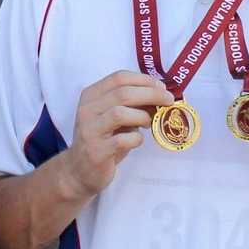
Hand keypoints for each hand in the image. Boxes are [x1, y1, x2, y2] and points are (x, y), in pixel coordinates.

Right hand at [58, 71, 173, 199]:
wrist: (79, 171)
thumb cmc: (102, 140)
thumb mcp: (113, 118)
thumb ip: (130, 105)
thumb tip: (161, 95)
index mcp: (91, 95)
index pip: (119, 78)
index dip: (144, 80)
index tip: (162, 87)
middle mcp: (87, 109)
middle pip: (123, 93)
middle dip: (151, 94)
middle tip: (169, 100)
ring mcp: (90, 130)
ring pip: (120, 113)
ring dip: (143, 116)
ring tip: (150, 123)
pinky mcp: (96, 151)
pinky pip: (122, 140)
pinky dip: (136, 138)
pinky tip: (137, 140)